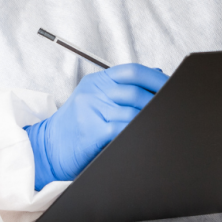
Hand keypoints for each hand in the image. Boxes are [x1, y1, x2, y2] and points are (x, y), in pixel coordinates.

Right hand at [25, 64, 167, 189]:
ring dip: (150, 118)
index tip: (173, 87)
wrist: (48, 149)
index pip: (132, 71)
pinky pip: (122, 128)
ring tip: (163, 123)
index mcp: (96, 82)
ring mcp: (90, 111)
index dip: (155, 79)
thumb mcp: (95, 102)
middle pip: (134, 90)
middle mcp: (93, 93)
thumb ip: (122, 90)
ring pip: (131, 110)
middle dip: (158, 100)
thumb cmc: (76, 128)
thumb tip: (157, 76)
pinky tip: (146, 135)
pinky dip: (138, 131)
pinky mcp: (91, 132)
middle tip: (173, 108)